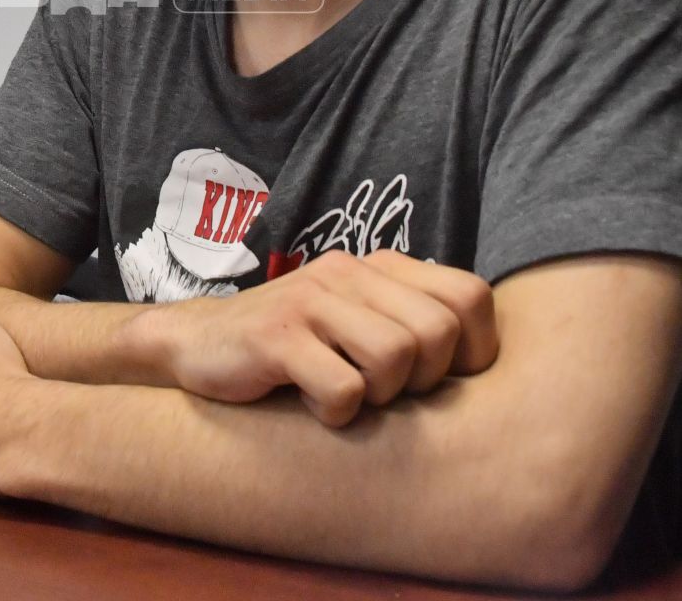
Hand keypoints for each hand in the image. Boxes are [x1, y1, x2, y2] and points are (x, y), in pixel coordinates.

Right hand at [133, 251, 497, 426]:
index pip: (470, 297)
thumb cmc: (291, 346)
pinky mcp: (276, 338)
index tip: (442, 381)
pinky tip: (308, 402)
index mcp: (378, 267)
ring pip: (395, 358)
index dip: (475, 351)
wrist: (194, 342)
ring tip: (346, 394)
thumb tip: (487, 366)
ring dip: (377, 396)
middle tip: (382, 392)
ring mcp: (311, 302)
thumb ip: (410, 323)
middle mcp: (348, 273)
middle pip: (437, 333)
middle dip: (423, 381)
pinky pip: (342, 390)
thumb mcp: (355, 321)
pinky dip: (333, 412)